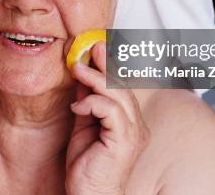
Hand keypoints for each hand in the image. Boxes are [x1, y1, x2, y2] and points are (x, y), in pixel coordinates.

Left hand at [65, 42, 149, 194]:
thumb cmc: (87, 167)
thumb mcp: (83, 125)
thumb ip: (87, 101)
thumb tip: (82, 75)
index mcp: (130, 121)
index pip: (123, 87)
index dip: (111, 65)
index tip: (96, 47)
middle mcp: (137, 125)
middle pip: (124, 86)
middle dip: (106, 64)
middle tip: (91, 47)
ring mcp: (133, 133)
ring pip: (120, 95)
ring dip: (97, 78)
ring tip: (78, 69)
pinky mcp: (124, 141)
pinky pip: (111, 111)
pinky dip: (93, 102)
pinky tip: (77, 106)